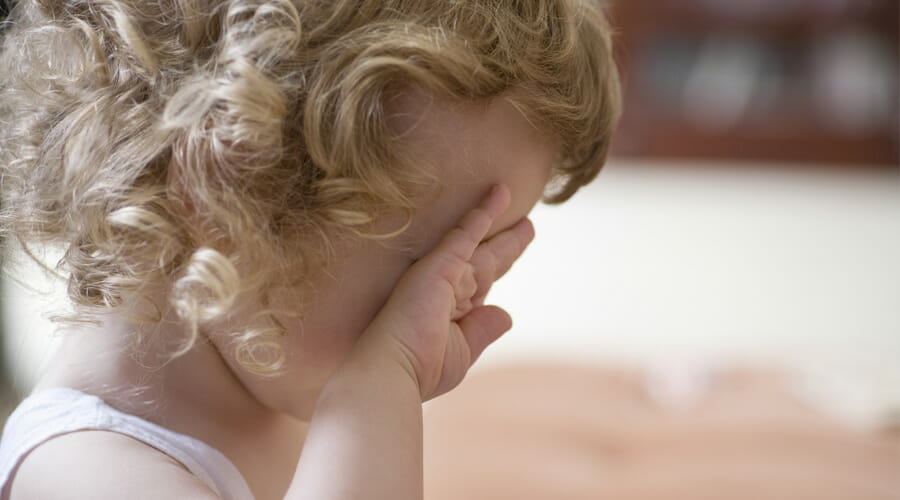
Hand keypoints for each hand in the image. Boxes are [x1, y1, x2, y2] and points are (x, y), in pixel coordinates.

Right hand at [352, 184, 534, 400]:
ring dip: (496, 219)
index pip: (483, 283)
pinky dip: (484, 212)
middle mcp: (447, 288)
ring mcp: (443, 273)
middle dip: (507, 243)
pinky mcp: (440, 263)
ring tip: (510, 195)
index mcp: (452, 311)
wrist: (395, 369)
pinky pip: (468, 232)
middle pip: (486, 259)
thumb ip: (484, 329)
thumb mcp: (464, 350)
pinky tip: (500, 194)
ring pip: (479, 241)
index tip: (515, 252)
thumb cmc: (422, 368)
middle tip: (526, 225)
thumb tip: (506, 313)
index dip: (500, 266)